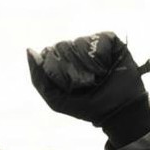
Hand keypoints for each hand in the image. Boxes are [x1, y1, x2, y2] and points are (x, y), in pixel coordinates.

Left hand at [28, 31, 149, 126]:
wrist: (121, 111)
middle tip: (85, 81)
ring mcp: (98, 48)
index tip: (66, 78)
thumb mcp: (56, 101)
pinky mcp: (114, 44)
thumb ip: (38, 80)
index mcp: (67, 65)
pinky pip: (103, 37)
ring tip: (98, 75)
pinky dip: (103, 52)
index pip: (54, 52)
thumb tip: (29, 50)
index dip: (57, 63)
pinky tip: (106, 67)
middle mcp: (81, 54)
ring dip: (88, 60)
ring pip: (83, 41)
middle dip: (73, 63)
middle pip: (67, 45)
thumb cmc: (89, 108)